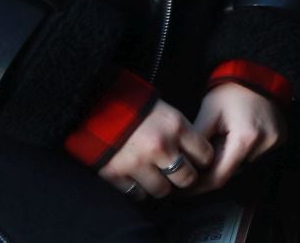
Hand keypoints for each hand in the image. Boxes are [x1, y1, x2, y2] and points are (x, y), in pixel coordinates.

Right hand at [97, 99, 211, 199]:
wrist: (94, 105)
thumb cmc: (134, 106)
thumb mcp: (165, 110)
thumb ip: (180, 131)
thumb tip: (194, 152)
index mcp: (176, 127)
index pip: (204, 155)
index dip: (202, 161)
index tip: (198, 162)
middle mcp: (160, 147)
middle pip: (186, 178)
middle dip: (184, 178)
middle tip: (179, 175)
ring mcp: (138, 164)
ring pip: (163, 190)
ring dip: (161, 186)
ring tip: (157, 177)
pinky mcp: (116, 175)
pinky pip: (137, 194)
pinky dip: (139, 190)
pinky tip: (138, 180)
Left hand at [188, 83, 285, 193]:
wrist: (258, 74)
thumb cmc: (230, 92)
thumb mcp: (208, 114)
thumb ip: (197, 143)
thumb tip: (182, 167)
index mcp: (245, 139)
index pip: (219, 177)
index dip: (199, 186)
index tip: (183, 190)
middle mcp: (264, 145)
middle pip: (231, 173)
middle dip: (210, 174)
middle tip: (192, 172)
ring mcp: (274, 143)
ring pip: (242, 166)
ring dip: (226, 163)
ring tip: (212, 151)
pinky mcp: (280, 139)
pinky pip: (254, 156)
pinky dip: (240, 154)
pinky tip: (231, 140)